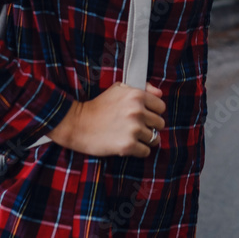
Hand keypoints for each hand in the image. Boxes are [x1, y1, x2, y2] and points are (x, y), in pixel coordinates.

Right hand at [47, 82, 165, 156]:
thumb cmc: (98, 106)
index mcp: (137, 95)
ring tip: (131, 137)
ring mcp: (133, 129)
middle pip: (160, 124)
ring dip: (145, 140)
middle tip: (137, 128)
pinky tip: (128, 145)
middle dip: (150, 127)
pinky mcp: (128, 145)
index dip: (153, 112)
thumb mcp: (118, 89)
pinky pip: (145, 151)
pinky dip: (139, 151)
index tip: (145, 116)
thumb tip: (160, 93)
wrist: (77, 123)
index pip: (161, 107)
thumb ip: (142, 88)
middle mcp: (137, 111)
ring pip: (154, 139)